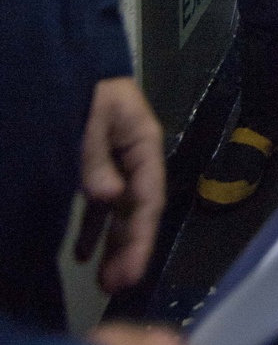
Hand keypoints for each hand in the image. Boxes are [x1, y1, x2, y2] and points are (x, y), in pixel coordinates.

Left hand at [76, 78, 163, 292]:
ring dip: (112, 244)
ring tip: (103, 280)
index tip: (128, 274)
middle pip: (137, 209)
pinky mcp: (93, 165)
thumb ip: (96, 156)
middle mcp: (133, 156)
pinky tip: (80, 254)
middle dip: (128, 248)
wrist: (62, 57)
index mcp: (143, 140)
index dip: (141, 238)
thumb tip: (109, 198)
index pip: (148, 197)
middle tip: (114, 286)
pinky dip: (91, 229)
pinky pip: (98, 203)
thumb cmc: (84, 84)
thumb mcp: (91, 114)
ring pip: (119, 210)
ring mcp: (114, 161)